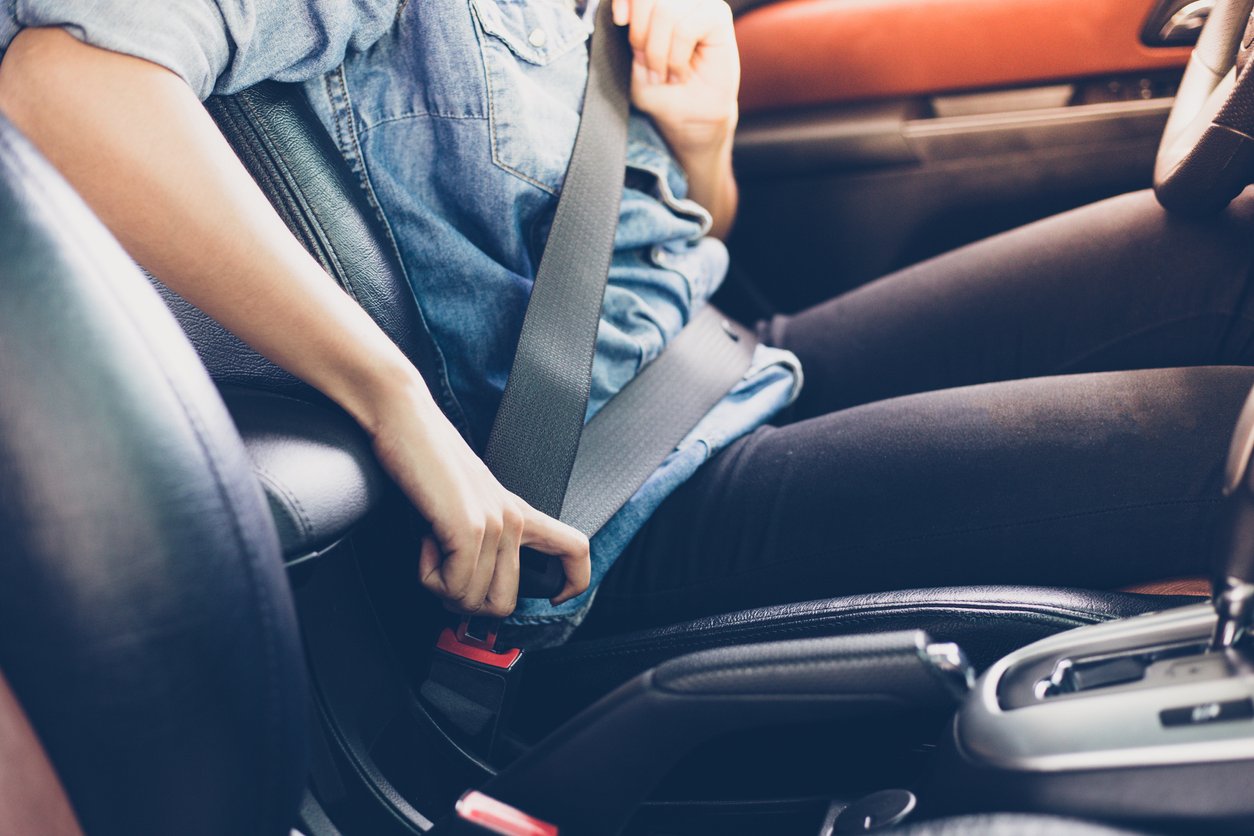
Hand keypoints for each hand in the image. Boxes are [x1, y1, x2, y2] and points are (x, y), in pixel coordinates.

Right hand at [367, 382, 590, 616]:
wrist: (405, 420)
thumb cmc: (425, 460)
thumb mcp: (464, 503)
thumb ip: (479, 539)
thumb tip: (467, 589)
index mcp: (518, 513)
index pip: (575, 549)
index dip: (574, 583)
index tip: (554, 598)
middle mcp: (514, 520)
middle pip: (504, 603)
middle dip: (465, 604)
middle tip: (443, 575)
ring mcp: (495, 524)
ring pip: (472, 600)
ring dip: (441, 586)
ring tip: (431, 546)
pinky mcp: (471, 528)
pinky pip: (454, 586)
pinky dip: (429, 576)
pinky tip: (425, 540)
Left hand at [612, 0, 739, 156]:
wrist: (688, 116)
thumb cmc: (660, 88)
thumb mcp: (632, 56)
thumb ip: (630, 27)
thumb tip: (624, 10)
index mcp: (656, 1)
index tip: (619, 22)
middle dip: (641, 36)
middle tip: (648, 64)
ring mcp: (701, 3)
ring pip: (666, 11)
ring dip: (659, 52)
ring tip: (664, 74)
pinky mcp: (719, 16)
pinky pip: (686, 28)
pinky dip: (677, 58)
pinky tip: (681, 73)